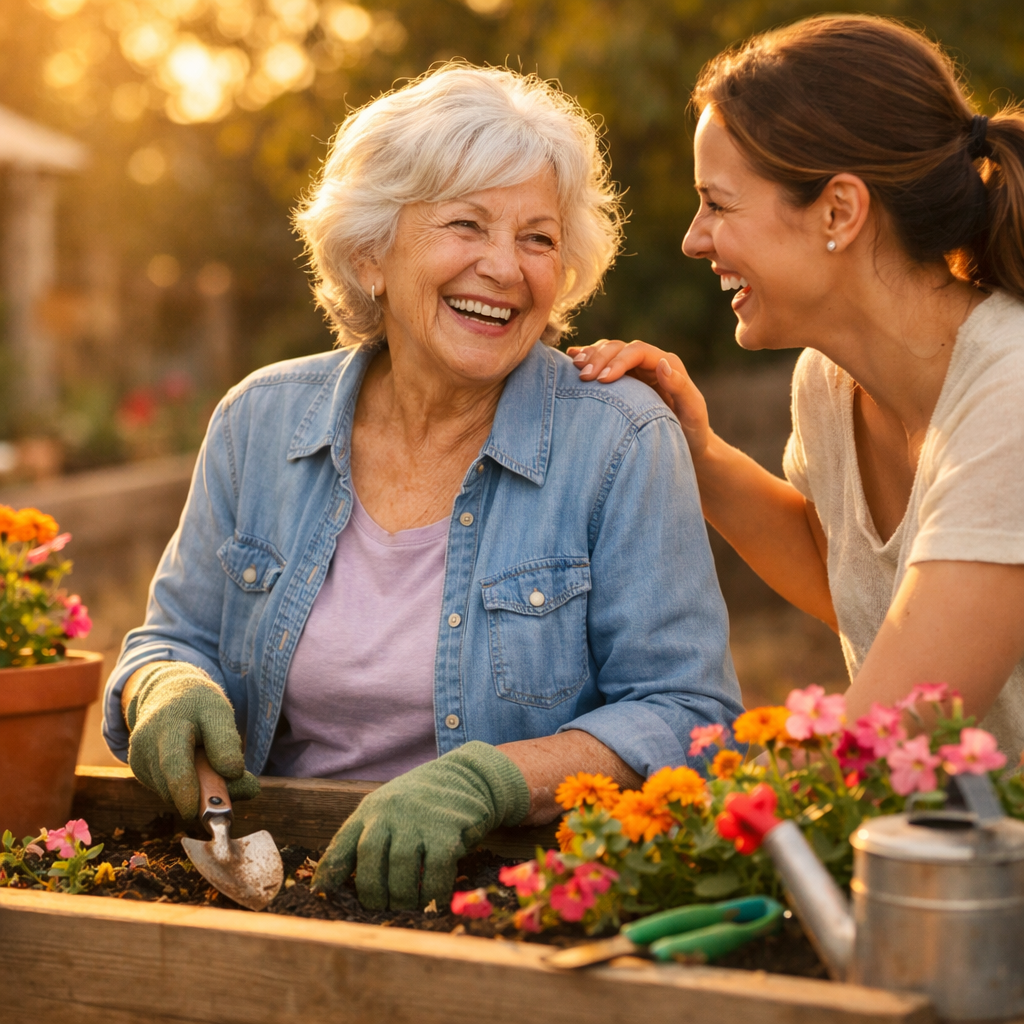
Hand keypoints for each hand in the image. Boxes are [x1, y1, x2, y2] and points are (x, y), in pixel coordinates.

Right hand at [126, 662, 259, 818]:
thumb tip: (234, 775)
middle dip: (203, 796)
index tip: (193, 812)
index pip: (174, 762)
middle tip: (238, 794)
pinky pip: (168, 792)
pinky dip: (186, 788)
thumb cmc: (198, 706)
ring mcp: (139, 760)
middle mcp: (146, 744)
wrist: (166, 696)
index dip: (184, 789)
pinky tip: (193, 767)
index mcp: (169, 724)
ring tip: (211, 763)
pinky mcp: (139, 772)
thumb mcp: (219, 713)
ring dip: (198, 791)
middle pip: (173, 784)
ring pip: (172, 793)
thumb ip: (228, 742)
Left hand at [312, 741, 529, 910]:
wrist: (466, 776)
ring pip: (402, 871)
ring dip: (403, 897)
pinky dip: (433, 893)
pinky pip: (436, 872)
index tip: (323, 893)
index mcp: (371, 809)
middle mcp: (391, 811)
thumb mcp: (387, 810)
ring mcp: (419, 820)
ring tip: (406, 907)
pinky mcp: (447, 830)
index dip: (330, 871)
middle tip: (379, 909)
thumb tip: (333, 881)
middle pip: (370, 859)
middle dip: (372, 892)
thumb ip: (366, 838)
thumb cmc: (421, 802)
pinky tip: (432, 900)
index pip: (343, 842)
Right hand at [567, 340, 711, 458]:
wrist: (687, 444)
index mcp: (668, 364)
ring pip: (609, 351)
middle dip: (600, 358)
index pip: (639, 351)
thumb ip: (681, 387)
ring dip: (591, 356)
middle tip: (583, 376)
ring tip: (575, 366)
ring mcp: (636, 370)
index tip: (603, 379)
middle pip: (620, 347)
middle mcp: (650, 362)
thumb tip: (662, 364)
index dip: (619, 360)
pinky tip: (571, 358)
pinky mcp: (625, 379)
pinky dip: (588, 358)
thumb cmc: (692, 431)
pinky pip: (604, 363)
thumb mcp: (693, 412)